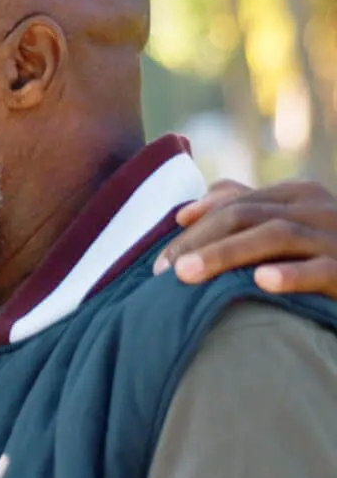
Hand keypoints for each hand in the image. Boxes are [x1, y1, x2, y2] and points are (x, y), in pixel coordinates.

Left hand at [154, 179, 336, 295]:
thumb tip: (188, 211)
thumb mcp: (286, 228)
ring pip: (275, 236)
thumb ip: (243, 209)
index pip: (234, 205)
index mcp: (297, 195)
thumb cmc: (323, 256)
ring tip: (188, 275)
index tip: (158, 260)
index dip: (193, 228)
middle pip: (246, 216)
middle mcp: (317, 208)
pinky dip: (291, 274)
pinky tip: (260, 282)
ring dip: (227, 255)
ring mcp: (336, 237)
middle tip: (162, 271)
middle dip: (199, 242)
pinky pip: (322, 270)